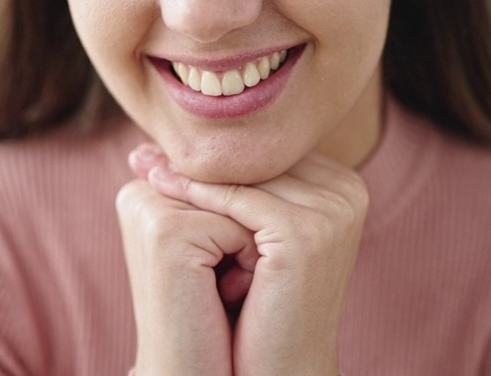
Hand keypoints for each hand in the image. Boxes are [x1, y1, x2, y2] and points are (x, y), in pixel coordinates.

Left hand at [131, 144, 368, 375]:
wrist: (280, 368)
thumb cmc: (262, 304)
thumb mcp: (257, 234)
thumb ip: (244, 183)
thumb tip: (185, 137)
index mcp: (344, 186)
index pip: (268, 154)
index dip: (214, 154)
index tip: (158, 149)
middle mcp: (349, 192)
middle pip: (258, 160)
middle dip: (199, 160)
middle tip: (140, 154)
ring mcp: (334, 212)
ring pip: (245, 177)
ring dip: (190, 173)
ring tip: (141, 168)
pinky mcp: (308, 234)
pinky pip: (236, 200)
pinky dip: (194, 193)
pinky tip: (157, 188)